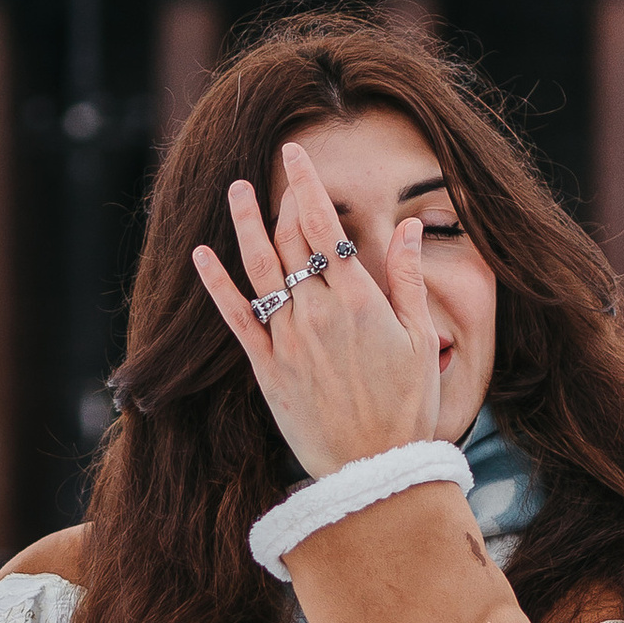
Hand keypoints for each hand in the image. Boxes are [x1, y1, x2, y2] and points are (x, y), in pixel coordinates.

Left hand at [192, 138, 442, 478]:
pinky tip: (201, 255)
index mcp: (360, 301)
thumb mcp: (422, 340)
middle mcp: (319, 313)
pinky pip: (236, 318)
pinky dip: (216, 284)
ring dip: (245, 225)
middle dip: (283, 201)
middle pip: (292, 242)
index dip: (307, 184)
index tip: (295, 153)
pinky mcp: (267, 370)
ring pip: (261, 269)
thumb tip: (408, 226)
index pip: (327, 226)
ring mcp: (289, 340)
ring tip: (235, 189)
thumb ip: (409, 279)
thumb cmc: (409, 407)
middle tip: (275, 173)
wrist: (376, 470)